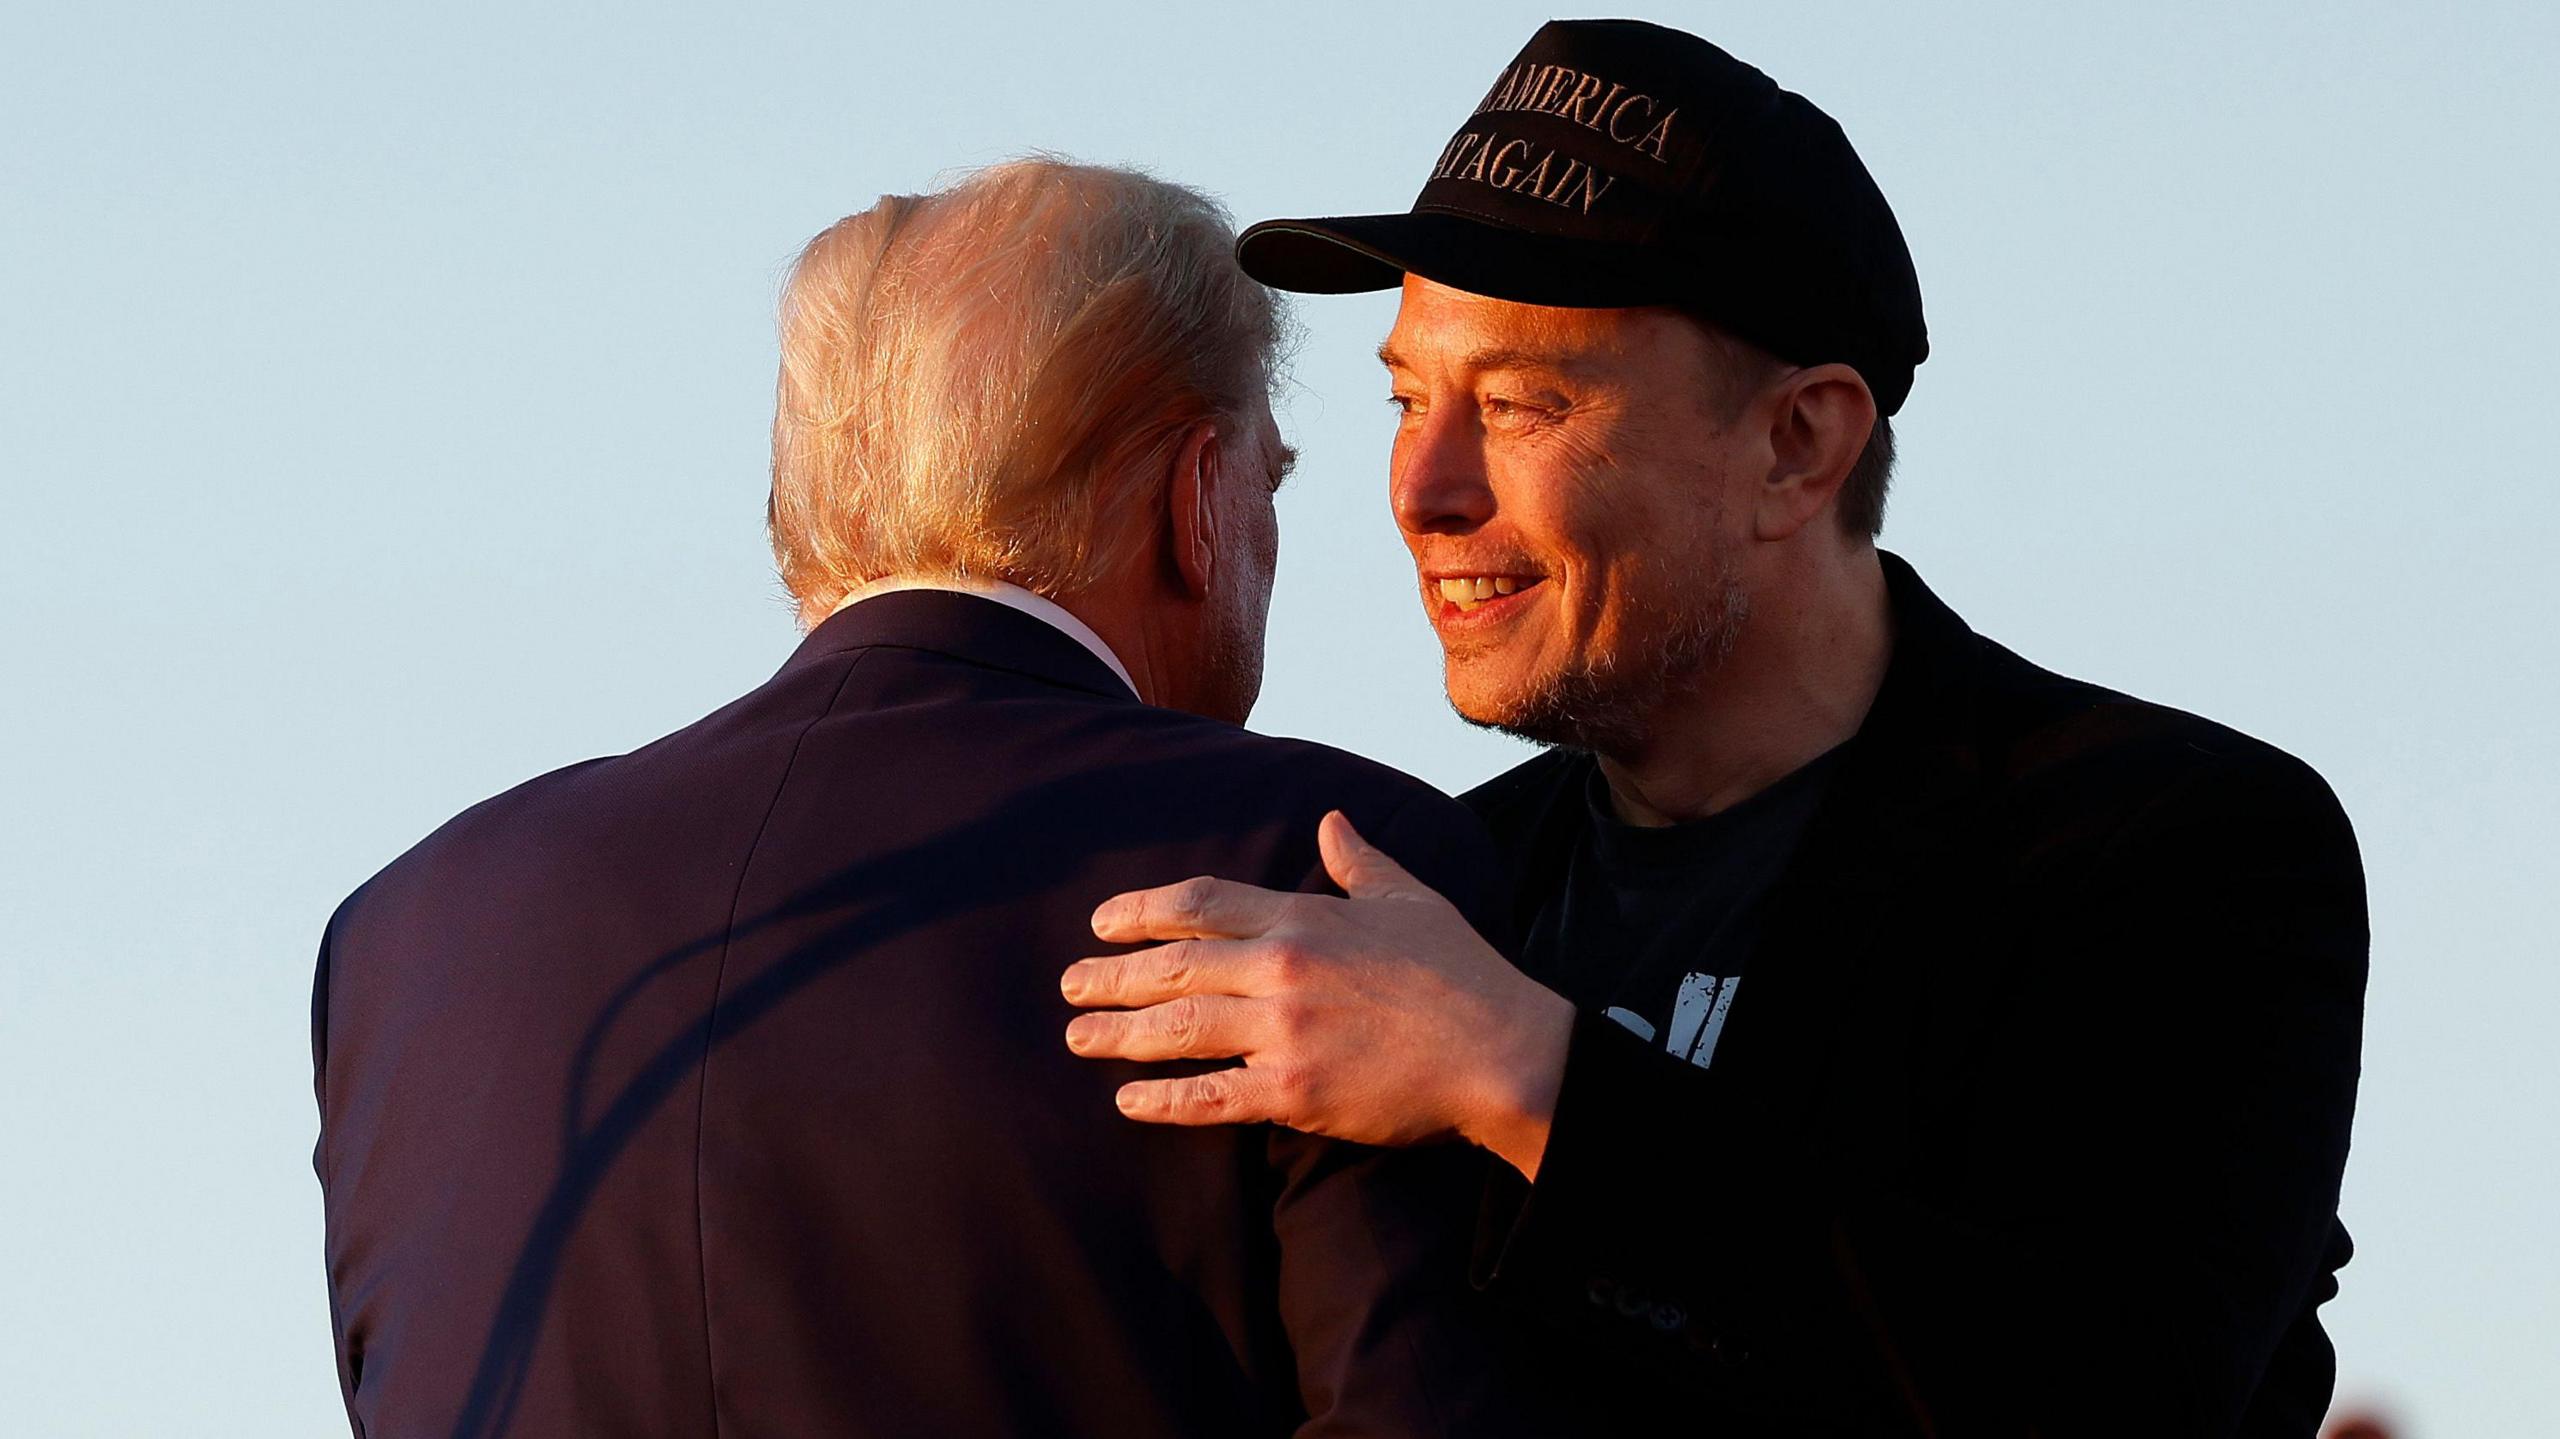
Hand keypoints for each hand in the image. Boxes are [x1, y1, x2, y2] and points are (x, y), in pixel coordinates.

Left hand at [1061, 810, 1574, 1177]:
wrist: (1502, 1050)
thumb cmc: (1461, 973)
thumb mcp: (1409, 899)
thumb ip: (1359, 861)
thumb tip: (1331, 821)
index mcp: (1305, 919)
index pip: (1201, 905)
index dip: (1142, 913)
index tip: (1103, 923)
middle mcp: (1283, 969)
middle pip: (1173, 968)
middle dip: (1112, 976)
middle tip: (1069, 985)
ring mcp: (1285, 1032)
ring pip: (1179, 1031)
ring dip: (1119, 1034)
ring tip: (1078, 1038)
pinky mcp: (1296, 1092)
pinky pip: (1213, 1097)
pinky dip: (1166, 1102)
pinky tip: (1130, 1102)